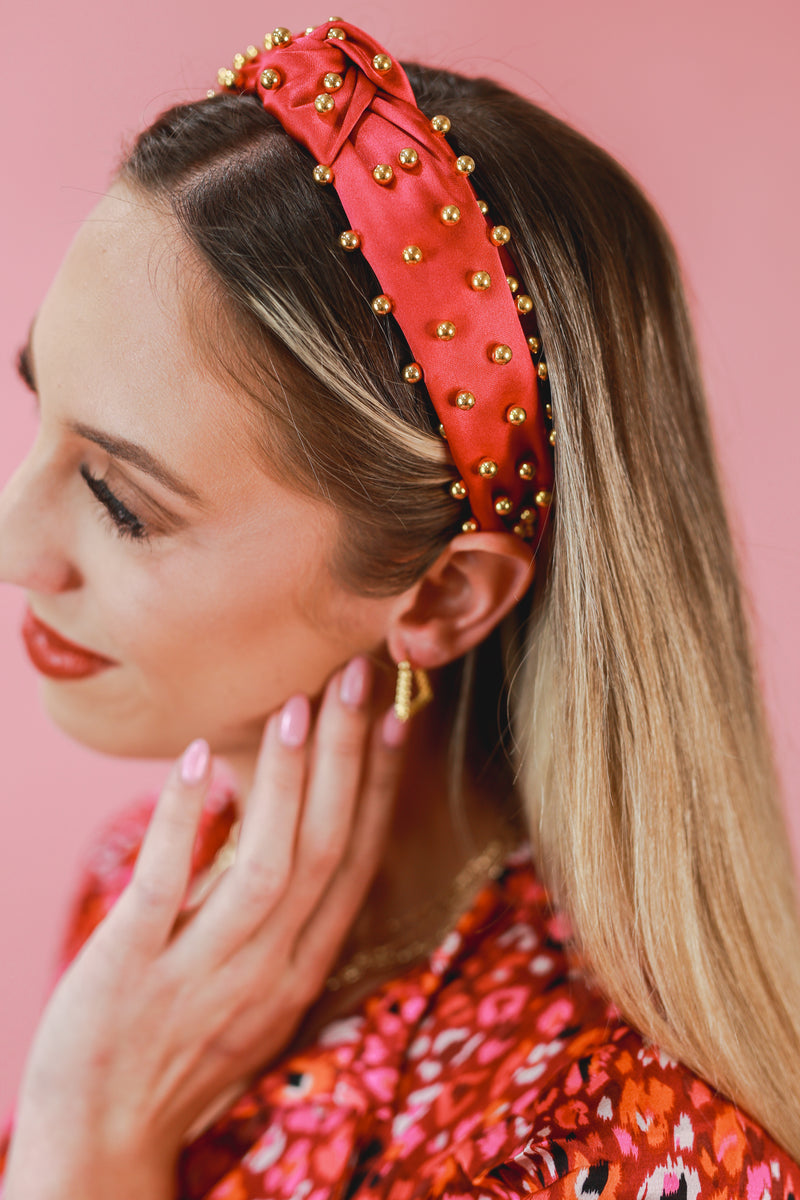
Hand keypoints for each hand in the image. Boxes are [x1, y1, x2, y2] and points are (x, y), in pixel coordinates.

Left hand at [4, 657, 404, 1199]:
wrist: (103, 1146)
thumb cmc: (178, 1057)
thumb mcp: (254, 996)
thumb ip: (280, 923)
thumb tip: (289, 832)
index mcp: (300, 969)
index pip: (355, 863)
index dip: (380, 788)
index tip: (396, 720)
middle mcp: (268, 970)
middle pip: (326, 848)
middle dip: (348, 757)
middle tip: (358, 676)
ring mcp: (202, 972)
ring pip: (268, 864)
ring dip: (288, 779)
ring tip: (299, 703)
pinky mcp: (130, 972)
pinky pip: (167, 886)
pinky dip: (187, 819)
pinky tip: (200, 761)